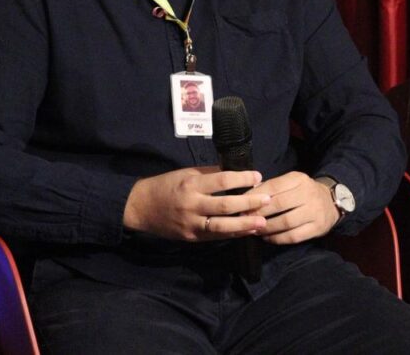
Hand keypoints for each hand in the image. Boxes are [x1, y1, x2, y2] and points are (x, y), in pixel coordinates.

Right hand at [123, 166, 269, 240]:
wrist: (141, 207)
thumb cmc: (167, 185)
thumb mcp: (187, 174)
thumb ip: (210, 174)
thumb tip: (236, 172)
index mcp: (191, 184)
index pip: (222, 180)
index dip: (242, 179)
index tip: (258, 176)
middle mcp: (192, 204)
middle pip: (226, 205)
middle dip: (249, 203)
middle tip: (268, 200)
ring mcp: (191, 224)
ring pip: (222, 226)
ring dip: (245, 224)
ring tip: (263, 222)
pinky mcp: (191, 238)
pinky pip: (215, 236)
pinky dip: (233, 234)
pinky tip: (247, 231)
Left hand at [248, 171, 338, 244]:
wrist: (332, 202)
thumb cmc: (304, 192)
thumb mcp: (291, 182)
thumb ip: (272, 187)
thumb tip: (248, 195)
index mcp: (299, 179)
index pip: (274, 186)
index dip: (256, 196)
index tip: (242, 204)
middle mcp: (308, 194)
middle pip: (279, 204)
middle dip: (259, 213)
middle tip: (245, 219)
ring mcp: (314, 212)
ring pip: (286, 222)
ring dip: (267, 228)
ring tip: (255, 230)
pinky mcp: (317, 228)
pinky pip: (294, 236)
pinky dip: (278, 239)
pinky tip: (268, 238)